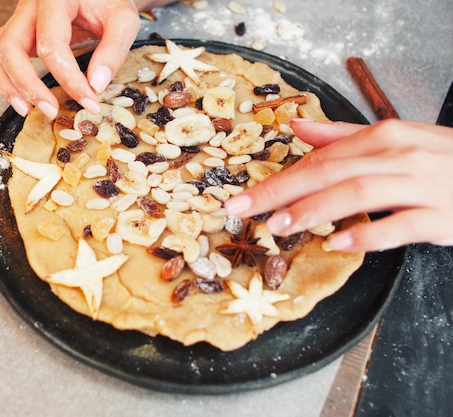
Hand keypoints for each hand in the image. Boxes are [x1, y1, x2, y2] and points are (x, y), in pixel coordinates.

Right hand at [0, 0, 144, 118]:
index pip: (51, 45)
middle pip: (9, 46)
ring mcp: (19, 18)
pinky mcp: (17, 31)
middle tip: (51, 110)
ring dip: (7, 84)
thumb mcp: (123, 20)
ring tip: (27, 109)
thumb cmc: (108, 3)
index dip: (69, 79)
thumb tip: (96, 85)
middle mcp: (29, 6)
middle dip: (28, 84)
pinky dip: (4, 79)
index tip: (90, 102)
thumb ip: (114, 50)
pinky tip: (23, 98)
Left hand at [224, 118, 452, 251]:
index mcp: (383, 136)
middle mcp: (398, 155)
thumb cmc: (441, 158)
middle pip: (328, 172)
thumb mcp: (394, 138)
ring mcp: (421, 184)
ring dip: (315, 209)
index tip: (242, 195)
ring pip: (359, 193)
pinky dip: (369, 234)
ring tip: (280, 225)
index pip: (319, 158)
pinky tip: (340, 243)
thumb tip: (297, 127)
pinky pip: (400, 226)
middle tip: (243, 209)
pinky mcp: (441, 215)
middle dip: (281, 191)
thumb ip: (343, 137)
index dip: (278, 178)